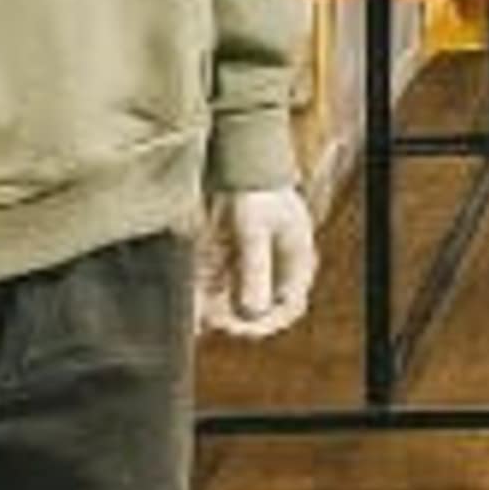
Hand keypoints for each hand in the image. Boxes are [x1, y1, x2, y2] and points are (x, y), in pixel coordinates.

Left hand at [199, 187, 316, 340]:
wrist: (239, 161)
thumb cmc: (256, 192)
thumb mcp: (254, 230)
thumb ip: (255, 269)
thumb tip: (253, 313)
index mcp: (297, 263)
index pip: (289, 307)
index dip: (267, 324)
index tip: (242, 328)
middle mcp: (276, 269)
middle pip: (260, 309)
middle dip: (237, 320)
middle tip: (214, 322)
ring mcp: (251, 266)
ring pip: (234, 301)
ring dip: (217, 311)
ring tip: (197, 315)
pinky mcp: (228, 262)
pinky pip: (217, 288)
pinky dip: (204, 297)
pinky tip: (191, 304)